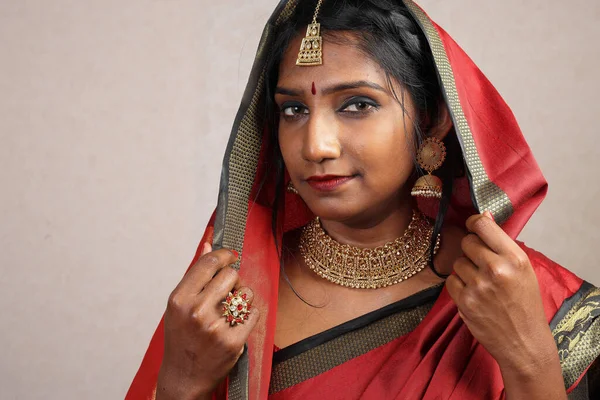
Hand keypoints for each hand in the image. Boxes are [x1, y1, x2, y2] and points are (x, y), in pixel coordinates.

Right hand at [156, 244, 259, 399]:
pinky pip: (254, 313)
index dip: (224, 255)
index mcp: (180, 299)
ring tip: (231, 309)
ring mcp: (216, 327)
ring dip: (243, 298)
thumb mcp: (179, 306)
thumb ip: (195, 275)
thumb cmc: (181, 338)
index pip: (209, 263)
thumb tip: (208, 245)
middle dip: (233, 279)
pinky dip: (249, 316)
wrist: (184, 377)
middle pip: (231, 275)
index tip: (230, 256)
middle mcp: (197, 312)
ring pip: (245, 293)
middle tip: (227, 290)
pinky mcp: (233, 341)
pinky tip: (237, 323)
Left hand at [445, 211, 557, 375]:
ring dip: (466, 270)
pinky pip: (451, 281)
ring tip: (482, 284)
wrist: (524, 341)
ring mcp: (478, 286)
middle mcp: (496, 269)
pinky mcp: (464, 301)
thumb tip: (484, 216)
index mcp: (514, 258)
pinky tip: (474, 295)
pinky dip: (459, 286)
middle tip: (482, 263)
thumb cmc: (525, 304)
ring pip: (458, 262)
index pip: (483, 225)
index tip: (473, 226)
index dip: (474, 222)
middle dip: (472, 250)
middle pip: (467, 242)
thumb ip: (501, 244)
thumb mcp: (524, 270)